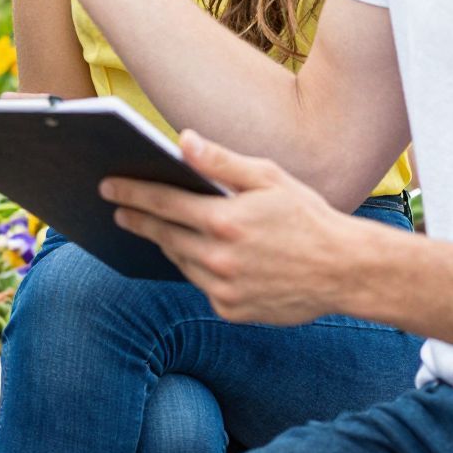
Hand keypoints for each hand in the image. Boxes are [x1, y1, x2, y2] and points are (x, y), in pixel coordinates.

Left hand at [99, 132, 380, 325]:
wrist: (345, 271)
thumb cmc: (307, 216)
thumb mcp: (268, 178)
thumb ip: (220, 162)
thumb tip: (181, 141)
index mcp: (224, 220)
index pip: (162, 202)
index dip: (131, 192)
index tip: (107, 186)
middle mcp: (219, 258)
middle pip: (163, 234)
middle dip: (136, 219)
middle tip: (117, 209)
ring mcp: (223, 289)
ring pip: (180, 261)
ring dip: (165, 243)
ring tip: (151, 227)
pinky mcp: (231, 310)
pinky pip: (201, 284)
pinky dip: (196, 267)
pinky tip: (195, 254)